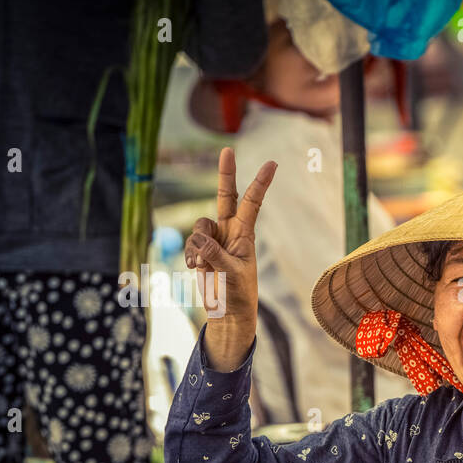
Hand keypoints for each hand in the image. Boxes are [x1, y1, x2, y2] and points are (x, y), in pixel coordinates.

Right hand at [185, 147, 276, 370]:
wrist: (227, 312)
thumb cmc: (237, 295)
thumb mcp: (231, 275)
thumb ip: (215, 255)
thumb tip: (200, 241)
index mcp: (245, 235)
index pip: (252, 203)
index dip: (260, 183)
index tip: (272, 163)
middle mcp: (229, 232)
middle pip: (224, 197)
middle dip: (225, 174)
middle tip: (228, 149)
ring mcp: (213, 240)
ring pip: (198, 226)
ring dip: (197, 245)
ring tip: (203, 265)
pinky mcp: (199, 250)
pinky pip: (190, 243)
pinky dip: (191, 255)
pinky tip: (196, 269)